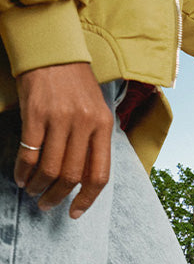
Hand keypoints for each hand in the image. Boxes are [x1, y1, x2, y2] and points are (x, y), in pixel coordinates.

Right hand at [14, 63, 112, 217]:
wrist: (53, 50)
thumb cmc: (75, 84)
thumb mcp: (96, 111)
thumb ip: (94, 142)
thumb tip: (85, 178)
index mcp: (103, 127)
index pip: (99, 174)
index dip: (87, 199)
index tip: (75, 212)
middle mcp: (84, 125)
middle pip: (73, 175)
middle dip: (58, 196)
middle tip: (46, 205)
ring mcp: (60, 119)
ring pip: (51, 167)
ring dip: (39, 185)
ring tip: (32, 191)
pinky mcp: (35, 113)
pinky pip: (30, 151)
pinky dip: (24, 169)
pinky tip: (20, 176)